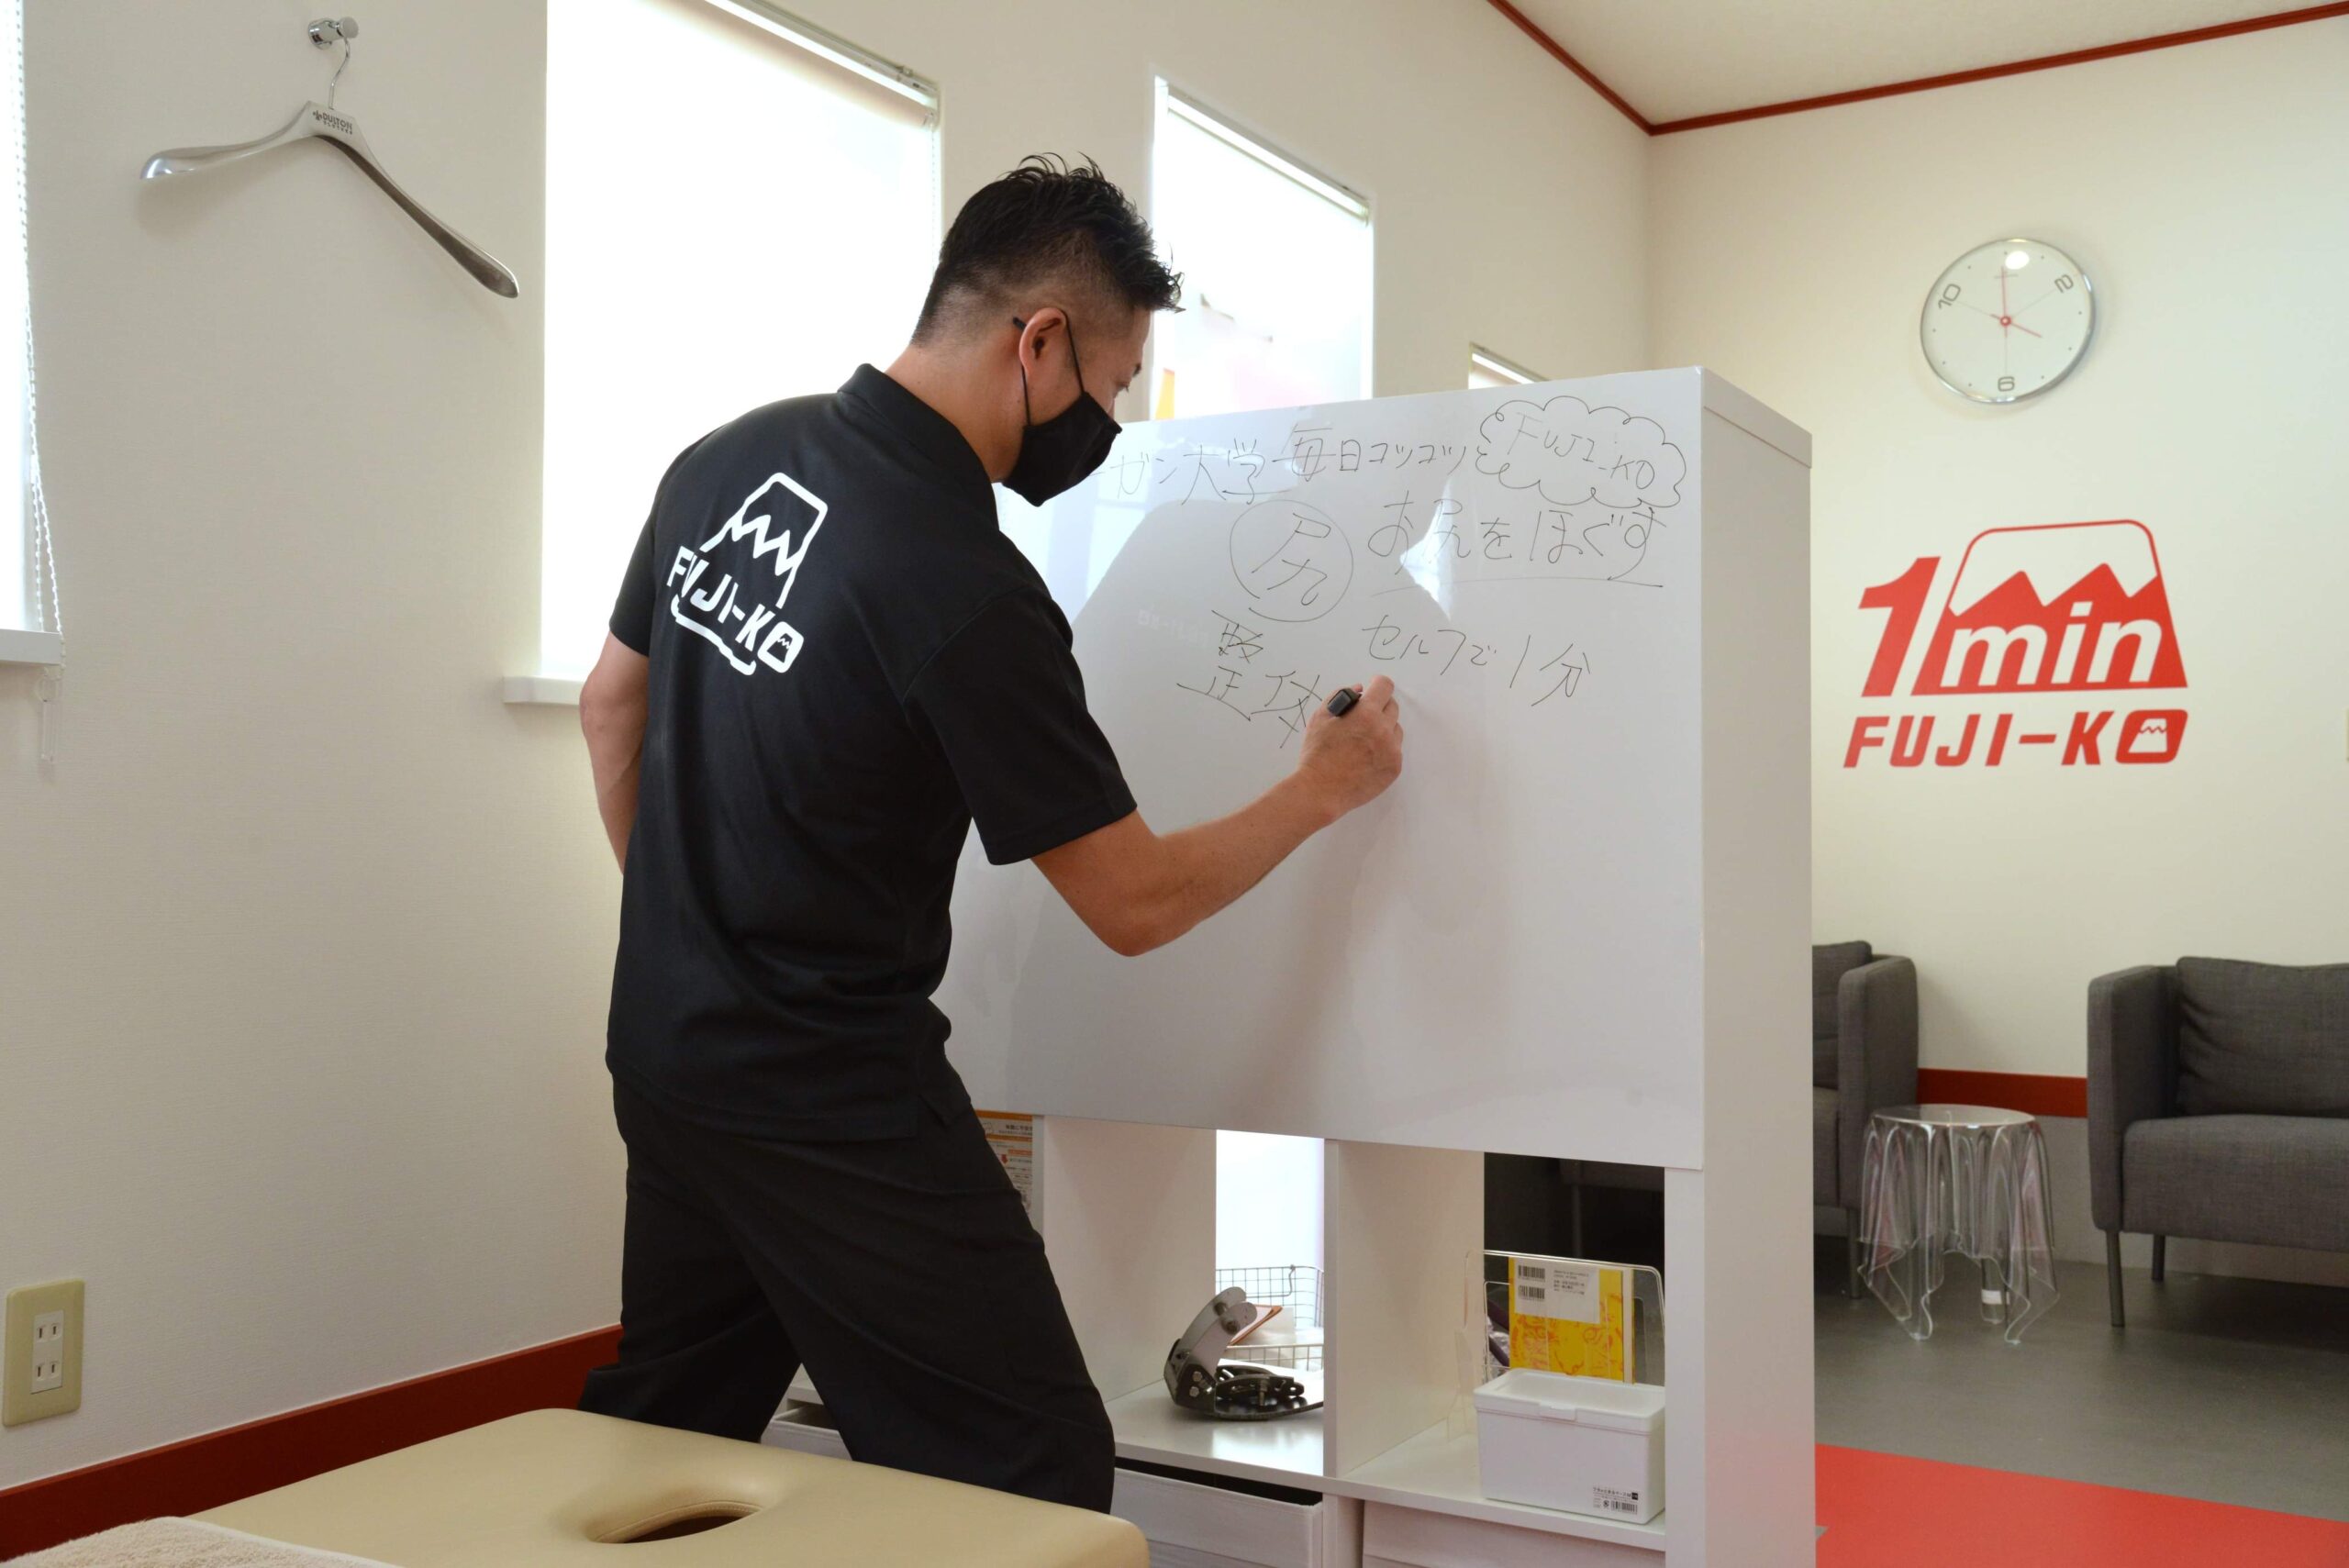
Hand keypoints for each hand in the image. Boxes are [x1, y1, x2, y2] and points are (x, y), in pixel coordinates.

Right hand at [1294, 676, 1402, 821]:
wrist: (1321, 790)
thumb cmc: (1317, 754)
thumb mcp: (1320, 717)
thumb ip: (1340, 696)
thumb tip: (1360, 689)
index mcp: (1366, 713)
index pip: (1385, 686)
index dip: (1377, 684)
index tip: (1373, 688)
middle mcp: (1383, 729)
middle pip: (1392, 706)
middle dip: (1379, 707)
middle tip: (1363, 717)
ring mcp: (1392, 750)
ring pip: (1395, 729)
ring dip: (1384, 728)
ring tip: (1363, 741)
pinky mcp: (1395, 767)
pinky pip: (1395, 750)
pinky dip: (1384, 749)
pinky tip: (1366, 757)